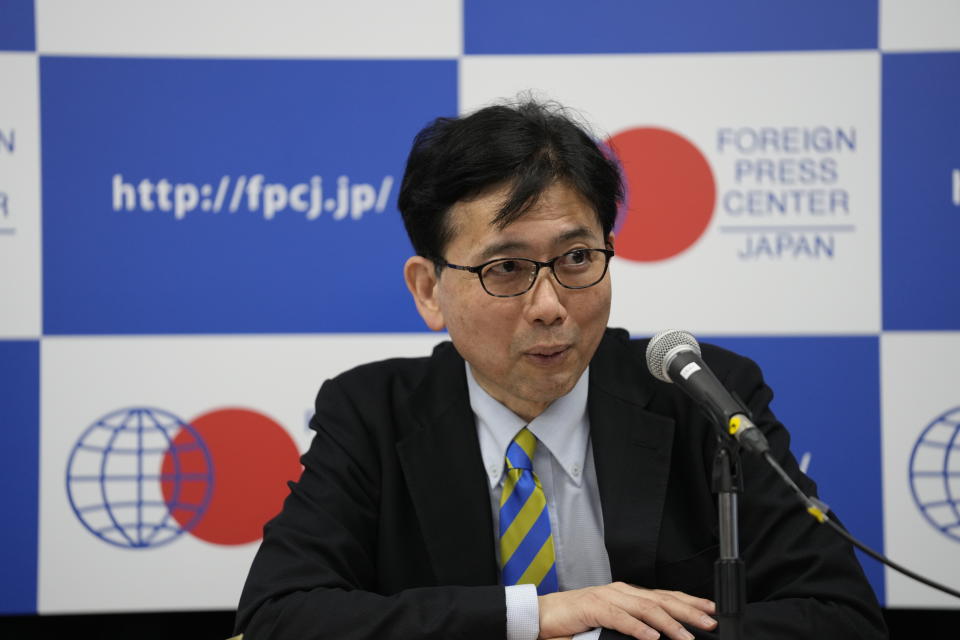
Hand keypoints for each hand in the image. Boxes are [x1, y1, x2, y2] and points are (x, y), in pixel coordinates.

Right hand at [537, 582, 716, 639]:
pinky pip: (620, 618)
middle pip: (662, 599)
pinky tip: (652, 638)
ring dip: (669, 624)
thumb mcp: (612, 624)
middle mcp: (621, 591)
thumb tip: (657, 637)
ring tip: (687, 636)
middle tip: (710, 621)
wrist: (542, 616)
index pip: (665, 596)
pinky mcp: (593, 607)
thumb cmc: (575, 622)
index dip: (690, 602)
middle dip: (689, 610)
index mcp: (627, 594)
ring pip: (646, 607)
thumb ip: (634, 627)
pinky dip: (639, 629)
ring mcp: (607, 596)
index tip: (711, 610)